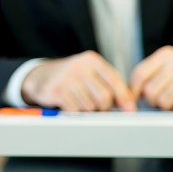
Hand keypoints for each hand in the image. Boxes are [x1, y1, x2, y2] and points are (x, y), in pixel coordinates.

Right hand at [21, 50, 135, 111]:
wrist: (42, 76)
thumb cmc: (74, 77)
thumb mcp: (91, 73)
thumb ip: (110, 85)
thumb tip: (129, 105)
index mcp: (91, 60)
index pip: (115, 80)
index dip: (124, 97)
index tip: (130, 109)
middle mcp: (79, 66)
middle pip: (104, 97)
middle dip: (104, 106)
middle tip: (98, 106)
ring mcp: (66, 78)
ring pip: (90, 106)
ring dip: (88, 109)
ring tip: (80, 101)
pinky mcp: (56, 90)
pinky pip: (76, 110)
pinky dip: (75, 111)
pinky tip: (70, 103)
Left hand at [130, 46, 172, 110]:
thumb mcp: (168, 67)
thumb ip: (150, 76)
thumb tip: (128, 94)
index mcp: (164, 55)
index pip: (139, 73)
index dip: (133, 89)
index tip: (133, 99)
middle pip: (150, 91)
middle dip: (153, 101)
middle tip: (162, 100)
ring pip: (163, 101)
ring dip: (167, 106)